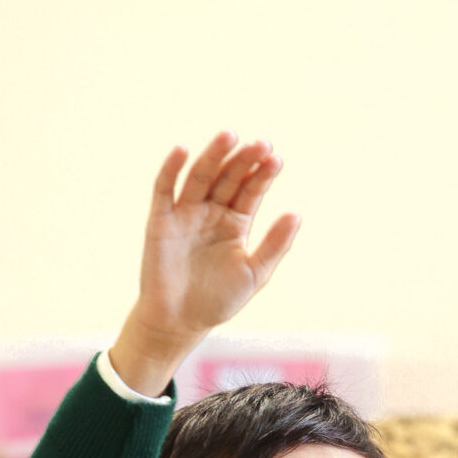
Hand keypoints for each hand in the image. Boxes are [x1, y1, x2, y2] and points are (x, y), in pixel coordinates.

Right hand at [109, 133, 300, 395]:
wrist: (180, 322)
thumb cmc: (219, 300)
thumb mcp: (255, 274)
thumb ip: (275, 245)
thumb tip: (297, 214)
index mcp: (236, 222)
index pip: (251, 190)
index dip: (262, 174)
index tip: (276, 159)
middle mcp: (212, 212)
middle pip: (228, 177)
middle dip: (243, 160)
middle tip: (260, 144)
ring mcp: (186, 213)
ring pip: (200, 176)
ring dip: (213, 155)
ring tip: (229, 135)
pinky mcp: (161, 219)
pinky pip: (165, 188)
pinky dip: (171, 169)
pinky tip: (183, 151)